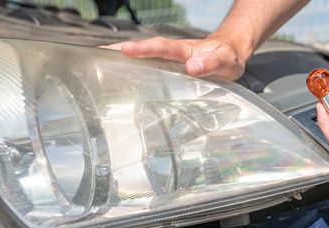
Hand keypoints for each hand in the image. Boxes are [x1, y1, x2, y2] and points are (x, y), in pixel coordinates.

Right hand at [101, 36, 246, 79]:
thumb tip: (192, 68)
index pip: (161, 48)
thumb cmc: (227, 57)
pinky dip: (133, 71)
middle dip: (121, 51)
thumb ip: (211, 64)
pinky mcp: (170, 71)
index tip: (126, 50)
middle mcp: (173, 54)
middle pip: (144, 50)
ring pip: (143, 59)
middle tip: (98, 55)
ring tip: (98, 65)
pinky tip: (119, 78)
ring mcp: (169, 62)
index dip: (144, 49)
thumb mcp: (225, 61)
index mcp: (184, 50)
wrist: (230, 55)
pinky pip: (149, 68)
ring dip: (122, 60)